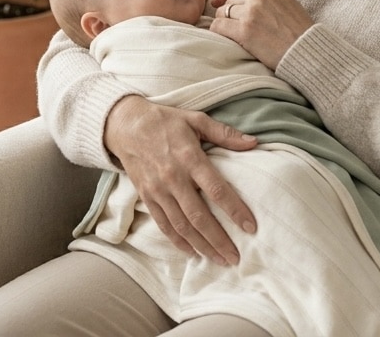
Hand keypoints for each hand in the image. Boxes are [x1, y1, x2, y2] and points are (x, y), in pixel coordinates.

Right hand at [103, 95, 257, 264]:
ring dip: (202, 246)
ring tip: (220, 259)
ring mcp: (158, 190)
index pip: (216, 190)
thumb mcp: (196, 120)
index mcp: (189, 158)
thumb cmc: (164, 121)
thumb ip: (225, 134)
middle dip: (219, 240)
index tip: (250, 227)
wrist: (125, 125)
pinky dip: (178, 242)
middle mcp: (173, 178)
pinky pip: (164, 225)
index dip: (234, 210)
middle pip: (199, 216)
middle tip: (236, 257)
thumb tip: (254, 142)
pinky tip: (193, 252)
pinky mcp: (146, 197)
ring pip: (182, 226)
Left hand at [209, 0, 313, 67]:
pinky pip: (218, 27)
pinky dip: (219, 33)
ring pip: (221, 14)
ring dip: (225, 25)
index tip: (216, 1)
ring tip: (236, 36)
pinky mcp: (244, 30)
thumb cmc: (300, 31)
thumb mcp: (286, 3)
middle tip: (235, 28)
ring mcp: (250, 12)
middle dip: (229, 14)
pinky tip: (227, 39)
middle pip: (228, 1)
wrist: (307, 51)